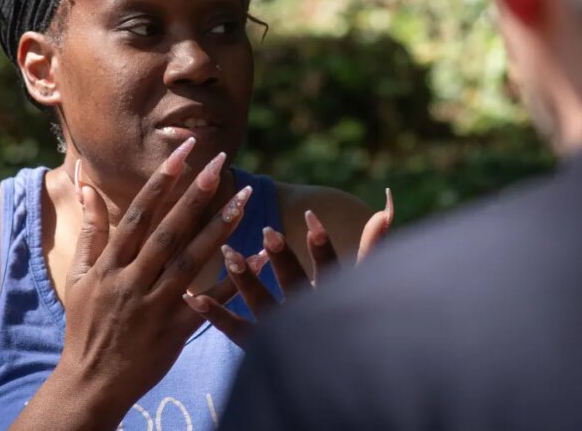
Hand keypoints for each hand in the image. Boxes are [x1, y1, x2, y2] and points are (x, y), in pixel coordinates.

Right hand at [43, 139, 251, 425]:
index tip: (184, 151)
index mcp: (110, 265)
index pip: (139, 213)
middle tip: (221, 161)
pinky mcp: (175, 330)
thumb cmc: (85, 324)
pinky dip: (234, 280)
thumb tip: (85, 183)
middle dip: (195, 194)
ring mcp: (155, 306)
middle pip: (169, 230)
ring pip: (191, 261)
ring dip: (219, 228)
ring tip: (244, 198)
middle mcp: (133, 281)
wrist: (91, 382)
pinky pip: (209, 301)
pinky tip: (258, 257)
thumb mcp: (79, 275)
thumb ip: (91, 229)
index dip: (162, 180)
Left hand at [184, 188, 394, 347]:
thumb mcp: (364, 281)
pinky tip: (195, 298)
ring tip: (230, 254)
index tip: (310, 217)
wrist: (338, 376)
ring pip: (262, 305)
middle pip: (294, 285)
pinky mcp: (261, 350)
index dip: (321, 245)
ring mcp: (284, 333)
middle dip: (282, 259)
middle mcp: (309, 315)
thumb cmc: (357, 321)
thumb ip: (372, 245)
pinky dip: (215, 316)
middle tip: (267, 232)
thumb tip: (386, 206)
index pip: (330, 270)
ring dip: (246, 280)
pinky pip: (236, 332)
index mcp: (333, 297)